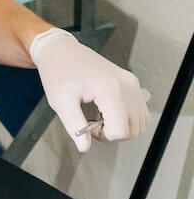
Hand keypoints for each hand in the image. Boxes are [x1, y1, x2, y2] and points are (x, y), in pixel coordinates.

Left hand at [30, 28, 148, 152]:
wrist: (60, 50)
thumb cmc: (58, 72)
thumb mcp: (61, 102)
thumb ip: (75, 127)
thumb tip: (84, 147)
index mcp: (110, 89)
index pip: (121, 130)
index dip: (104, 136)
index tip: (88, 127)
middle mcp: (127, 85)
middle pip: (134, 129)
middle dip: (113, 132)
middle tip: (92, 122)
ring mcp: (132, 83)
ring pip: (140, 122)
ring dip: (122, 126)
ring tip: (99, 115)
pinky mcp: (132, 82)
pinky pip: (139, 110)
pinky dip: (127, 117)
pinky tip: (108, 110)